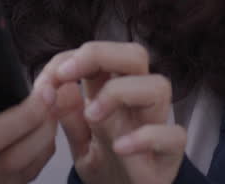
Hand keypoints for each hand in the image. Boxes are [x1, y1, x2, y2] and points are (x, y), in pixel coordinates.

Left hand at [45, 42, 185, 183]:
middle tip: (67, 75)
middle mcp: (138, 104)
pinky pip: (173, 135)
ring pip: (158, 86)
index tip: (52, 76)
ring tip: (92, 117)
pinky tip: (120, 148)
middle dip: (100, 55)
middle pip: (135, 55)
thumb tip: (56, 85)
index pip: (104, 55)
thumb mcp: (79, 142)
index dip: (77, 56)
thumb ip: (68, 115)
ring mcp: (157, 126)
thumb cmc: (108, 169)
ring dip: (120, 92)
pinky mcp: (170, 155)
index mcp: (114, 94)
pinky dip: (146, 137)